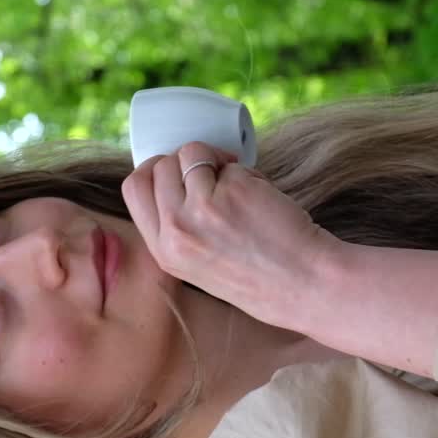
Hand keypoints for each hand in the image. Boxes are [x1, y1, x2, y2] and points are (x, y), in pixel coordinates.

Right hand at [120, 141, 342, 327]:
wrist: (303, 284)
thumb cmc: (259, 274)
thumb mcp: (198, 263)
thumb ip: (179, 227)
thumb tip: (173, 175)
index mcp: (164, 250)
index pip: (134, 189)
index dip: (154, 169)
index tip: (177, 170)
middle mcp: (176, 230)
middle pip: (159, 165)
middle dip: (186, 160)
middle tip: (213, 173)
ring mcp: (202, 209)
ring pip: (191, 153)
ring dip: (217, 159)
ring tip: (240, 185)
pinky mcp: (232, 190)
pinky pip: (229, 162)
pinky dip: (246, 171)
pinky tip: (261, 198)